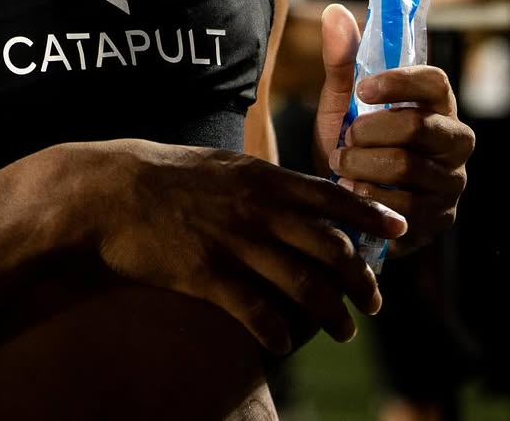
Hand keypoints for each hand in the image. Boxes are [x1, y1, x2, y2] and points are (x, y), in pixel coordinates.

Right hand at [79, 137, 406, 354]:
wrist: (108, 190)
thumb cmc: (163, 174)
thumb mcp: (220, 164)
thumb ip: (259, 180)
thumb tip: (292, 193)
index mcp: (261, 176)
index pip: (331, 196)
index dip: (371, 216)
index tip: (401, 230)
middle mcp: (257, 207)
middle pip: (329, 246)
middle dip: (361, 278)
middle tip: (374, 300)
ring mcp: (233, 241)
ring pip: (302, 283)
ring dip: (330, 314)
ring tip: (344, 331)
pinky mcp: (206, 273)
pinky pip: (256, 310)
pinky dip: (277, 332)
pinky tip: (283, 346)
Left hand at [314, 4, 473, 252]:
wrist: (345, 203)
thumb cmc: (351, 144)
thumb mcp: (341, 102)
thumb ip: (341, 60)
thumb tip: (335, 11)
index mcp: (436, 105)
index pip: (436, 82)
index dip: (400, 82)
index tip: (362, 89)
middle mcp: (454, 141)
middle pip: (420, 126)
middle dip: (370, 132)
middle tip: (345, 139)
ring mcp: (451, 181)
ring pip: (408, 166)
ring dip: (363, 165)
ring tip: (341, 165)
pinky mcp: (440, 218)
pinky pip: (405, 207)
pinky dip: (371, 197)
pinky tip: (354, 193)